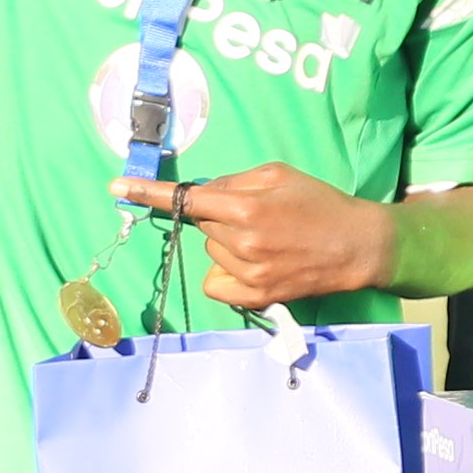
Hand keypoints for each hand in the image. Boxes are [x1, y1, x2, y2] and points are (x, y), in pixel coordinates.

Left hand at [116, 163, 400, 306]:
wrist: (356, 246)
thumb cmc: (318, 203)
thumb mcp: (279, 175)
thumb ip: (236, 182)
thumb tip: (203, 194)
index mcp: (246, 208)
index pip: (187, 200)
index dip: (148, 194)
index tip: (116, 188)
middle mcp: (241, 243)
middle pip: (203, 225)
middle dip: (220, 217)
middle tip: (258, 215)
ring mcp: (247, 275)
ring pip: (210, 252)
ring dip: (226, 243)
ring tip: (266, 240)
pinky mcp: (254, 297)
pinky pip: (214, 283)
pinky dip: (224, 273)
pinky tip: (252, 265)